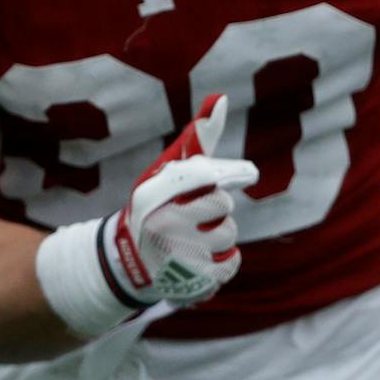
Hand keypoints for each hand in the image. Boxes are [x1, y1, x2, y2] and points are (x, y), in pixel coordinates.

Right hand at [102, 95, 259, 308]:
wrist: (129, 262)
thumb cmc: (157, 204)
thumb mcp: (169, 169)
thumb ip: (199, 138)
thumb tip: (221, 99)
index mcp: (156, 192)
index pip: (204, 175)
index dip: (230, 173)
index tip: (250, 173)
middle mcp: (165, 222)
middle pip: (222, 205)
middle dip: (214, 208)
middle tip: (193, 214)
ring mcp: (179, 253)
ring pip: (228, 234)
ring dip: (218, 235)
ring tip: (193, 238)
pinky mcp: (194, 280)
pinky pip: (231, 262)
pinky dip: (224, 260)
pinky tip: (203, 257)